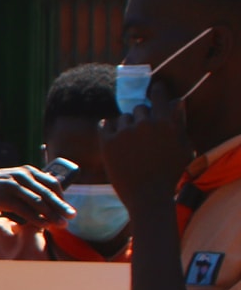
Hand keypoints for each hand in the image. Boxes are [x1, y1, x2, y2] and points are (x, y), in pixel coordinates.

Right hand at [0, 167, 70, 226]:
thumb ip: (29, 187)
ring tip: (61, 225)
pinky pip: (25, 210)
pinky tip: (45, 225)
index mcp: (28, 171)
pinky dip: (37, 218)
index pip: (52, 183)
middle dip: (62, 206)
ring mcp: (14, 186)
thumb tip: (45, 201)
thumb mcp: (13, 181)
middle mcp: (23, 176)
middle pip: (49, 192)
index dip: (62, 197)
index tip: (67, 209)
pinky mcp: (5, 197)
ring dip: (52, 215)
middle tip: (72, 217)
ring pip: (39, 202)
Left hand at [101, 94, 196, 209]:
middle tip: (142, 135)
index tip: (153, 94)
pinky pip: (105, 124)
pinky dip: (109, 129)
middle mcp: (146, 123)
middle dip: (141, 118)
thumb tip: (176, 101)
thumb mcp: (184, 148)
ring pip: (122, 118)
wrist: (148, 197)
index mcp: (166, 121)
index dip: (155, 92)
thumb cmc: (170, 174)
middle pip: (139, 108)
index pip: (158, 94)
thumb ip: (179, 123)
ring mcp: (125, 132)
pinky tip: (114, 138)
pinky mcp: (108, 143)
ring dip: (125, 126)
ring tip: (130, 145)